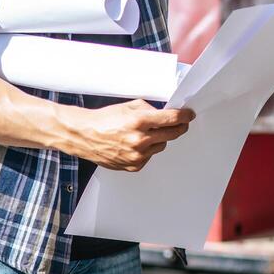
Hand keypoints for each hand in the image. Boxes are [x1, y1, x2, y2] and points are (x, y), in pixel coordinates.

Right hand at [63, 99, 193, 171]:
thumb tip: (165, 113)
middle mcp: (140, 140)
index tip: (189, 115)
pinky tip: (136, 144)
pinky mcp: (134, 166)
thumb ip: (149, 110)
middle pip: (172, 134)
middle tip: (180, 123)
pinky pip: (150, 157)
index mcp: (139, 121)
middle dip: (179, 127)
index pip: (172, 119)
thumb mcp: (129, 107)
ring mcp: (137, 155)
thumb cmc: (103, 120)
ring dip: (159, 138)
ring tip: (146, 133)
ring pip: (162, 146)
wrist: (84, 136)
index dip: (184, 116)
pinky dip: (148, 150)